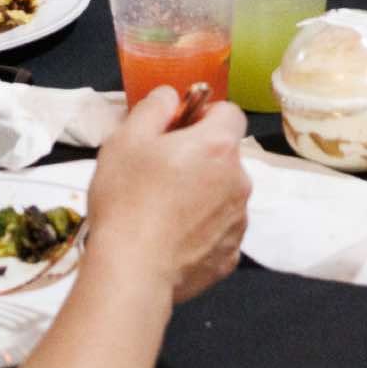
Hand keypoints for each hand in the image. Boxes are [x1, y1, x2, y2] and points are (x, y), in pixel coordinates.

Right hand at [85, 86, 249, 304]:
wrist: (132, 271)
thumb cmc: (127, 198)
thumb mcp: (126, 138)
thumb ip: (154, 106)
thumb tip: (171, 96)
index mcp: (218, 146)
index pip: (229, 112)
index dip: (204, 116)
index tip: (178, 131)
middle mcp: (240, 180)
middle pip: (226, 156)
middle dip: (200, 158)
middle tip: (161, 173)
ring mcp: (239, 221)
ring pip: (224, 194)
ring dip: (203, 194)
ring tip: (163, 212)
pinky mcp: (231, 256)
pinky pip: (219, 231)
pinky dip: (202, 231)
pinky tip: (172, 239)